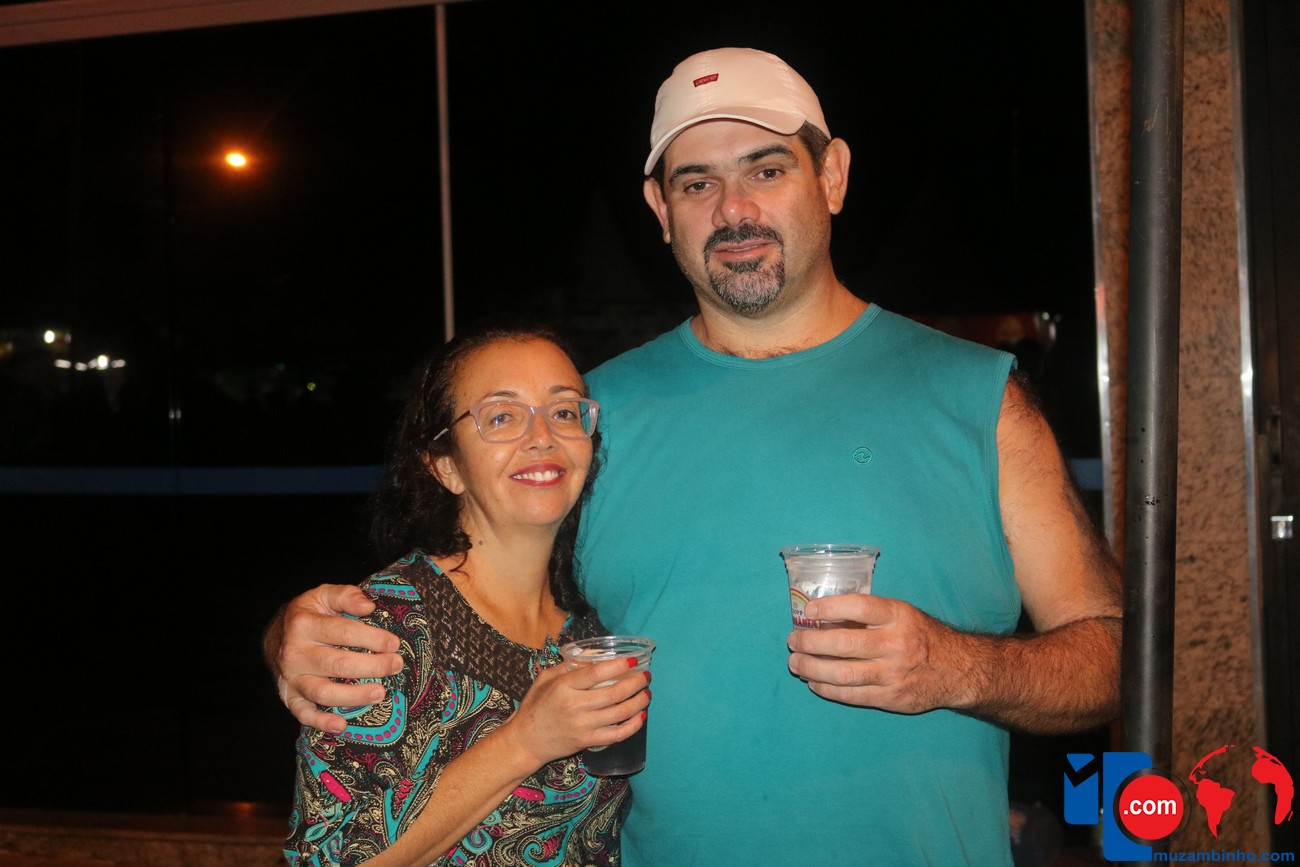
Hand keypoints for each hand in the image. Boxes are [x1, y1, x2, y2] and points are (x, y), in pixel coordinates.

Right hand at [268, 584, 403, 732]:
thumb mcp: (323, 595)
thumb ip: (346, 596)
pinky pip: (303, 713)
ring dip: (353, 695)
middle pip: (337, 663)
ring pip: (323, 692)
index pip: (343, 632)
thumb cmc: (308, 615)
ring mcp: (291, 677)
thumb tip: (368, 606)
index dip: (372, 638)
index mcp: (304, 624)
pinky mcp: (289, 696)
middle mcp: (295, 653)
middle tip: (396, 665)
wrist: (276, 636)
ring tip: (380, 693)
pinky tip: (342, 725)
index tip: (394, 643)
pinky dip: (321, 722)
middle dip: (372, 666)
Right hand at [500, 658, 650, 768]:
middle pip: (614, 692)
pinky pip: (617, 735)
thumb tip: (598, 654)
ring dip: (639, 701)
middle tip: (646, 675)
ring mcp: (583, 726)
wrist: (526, 740)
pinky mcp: (588, 742)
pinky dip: (633, 726)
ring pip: (620, 713)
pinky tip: (641, 716)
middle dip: (636, 682)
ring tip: (647, 693)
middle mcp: (575, 706)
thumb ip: (569, 664)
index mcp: (563, 687)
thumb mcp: (546, 678)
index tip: (633, 660)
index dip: (619, 666)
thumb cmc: (536, 706)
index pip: (596, 673)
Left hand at [785, 594, 973, 713]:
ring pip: (842, 674)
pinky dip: (826, 689)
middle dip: (810, 643)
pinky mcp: (890, 698)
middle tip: (793, 641)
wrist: (957, 670)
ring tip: (796, 663)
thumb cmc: (920, 635)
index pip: (859, 607)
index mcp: (898, 616)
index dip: (829, 608)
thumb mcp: (902, 614)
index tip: (808, 611)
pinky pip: (850, 695)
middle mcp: (895, 644)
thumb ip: (869, 615)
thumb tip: (823, 617)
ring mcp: (892, 674)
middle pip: (844, 644)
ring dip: (812, 668)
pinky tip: (814, 682)